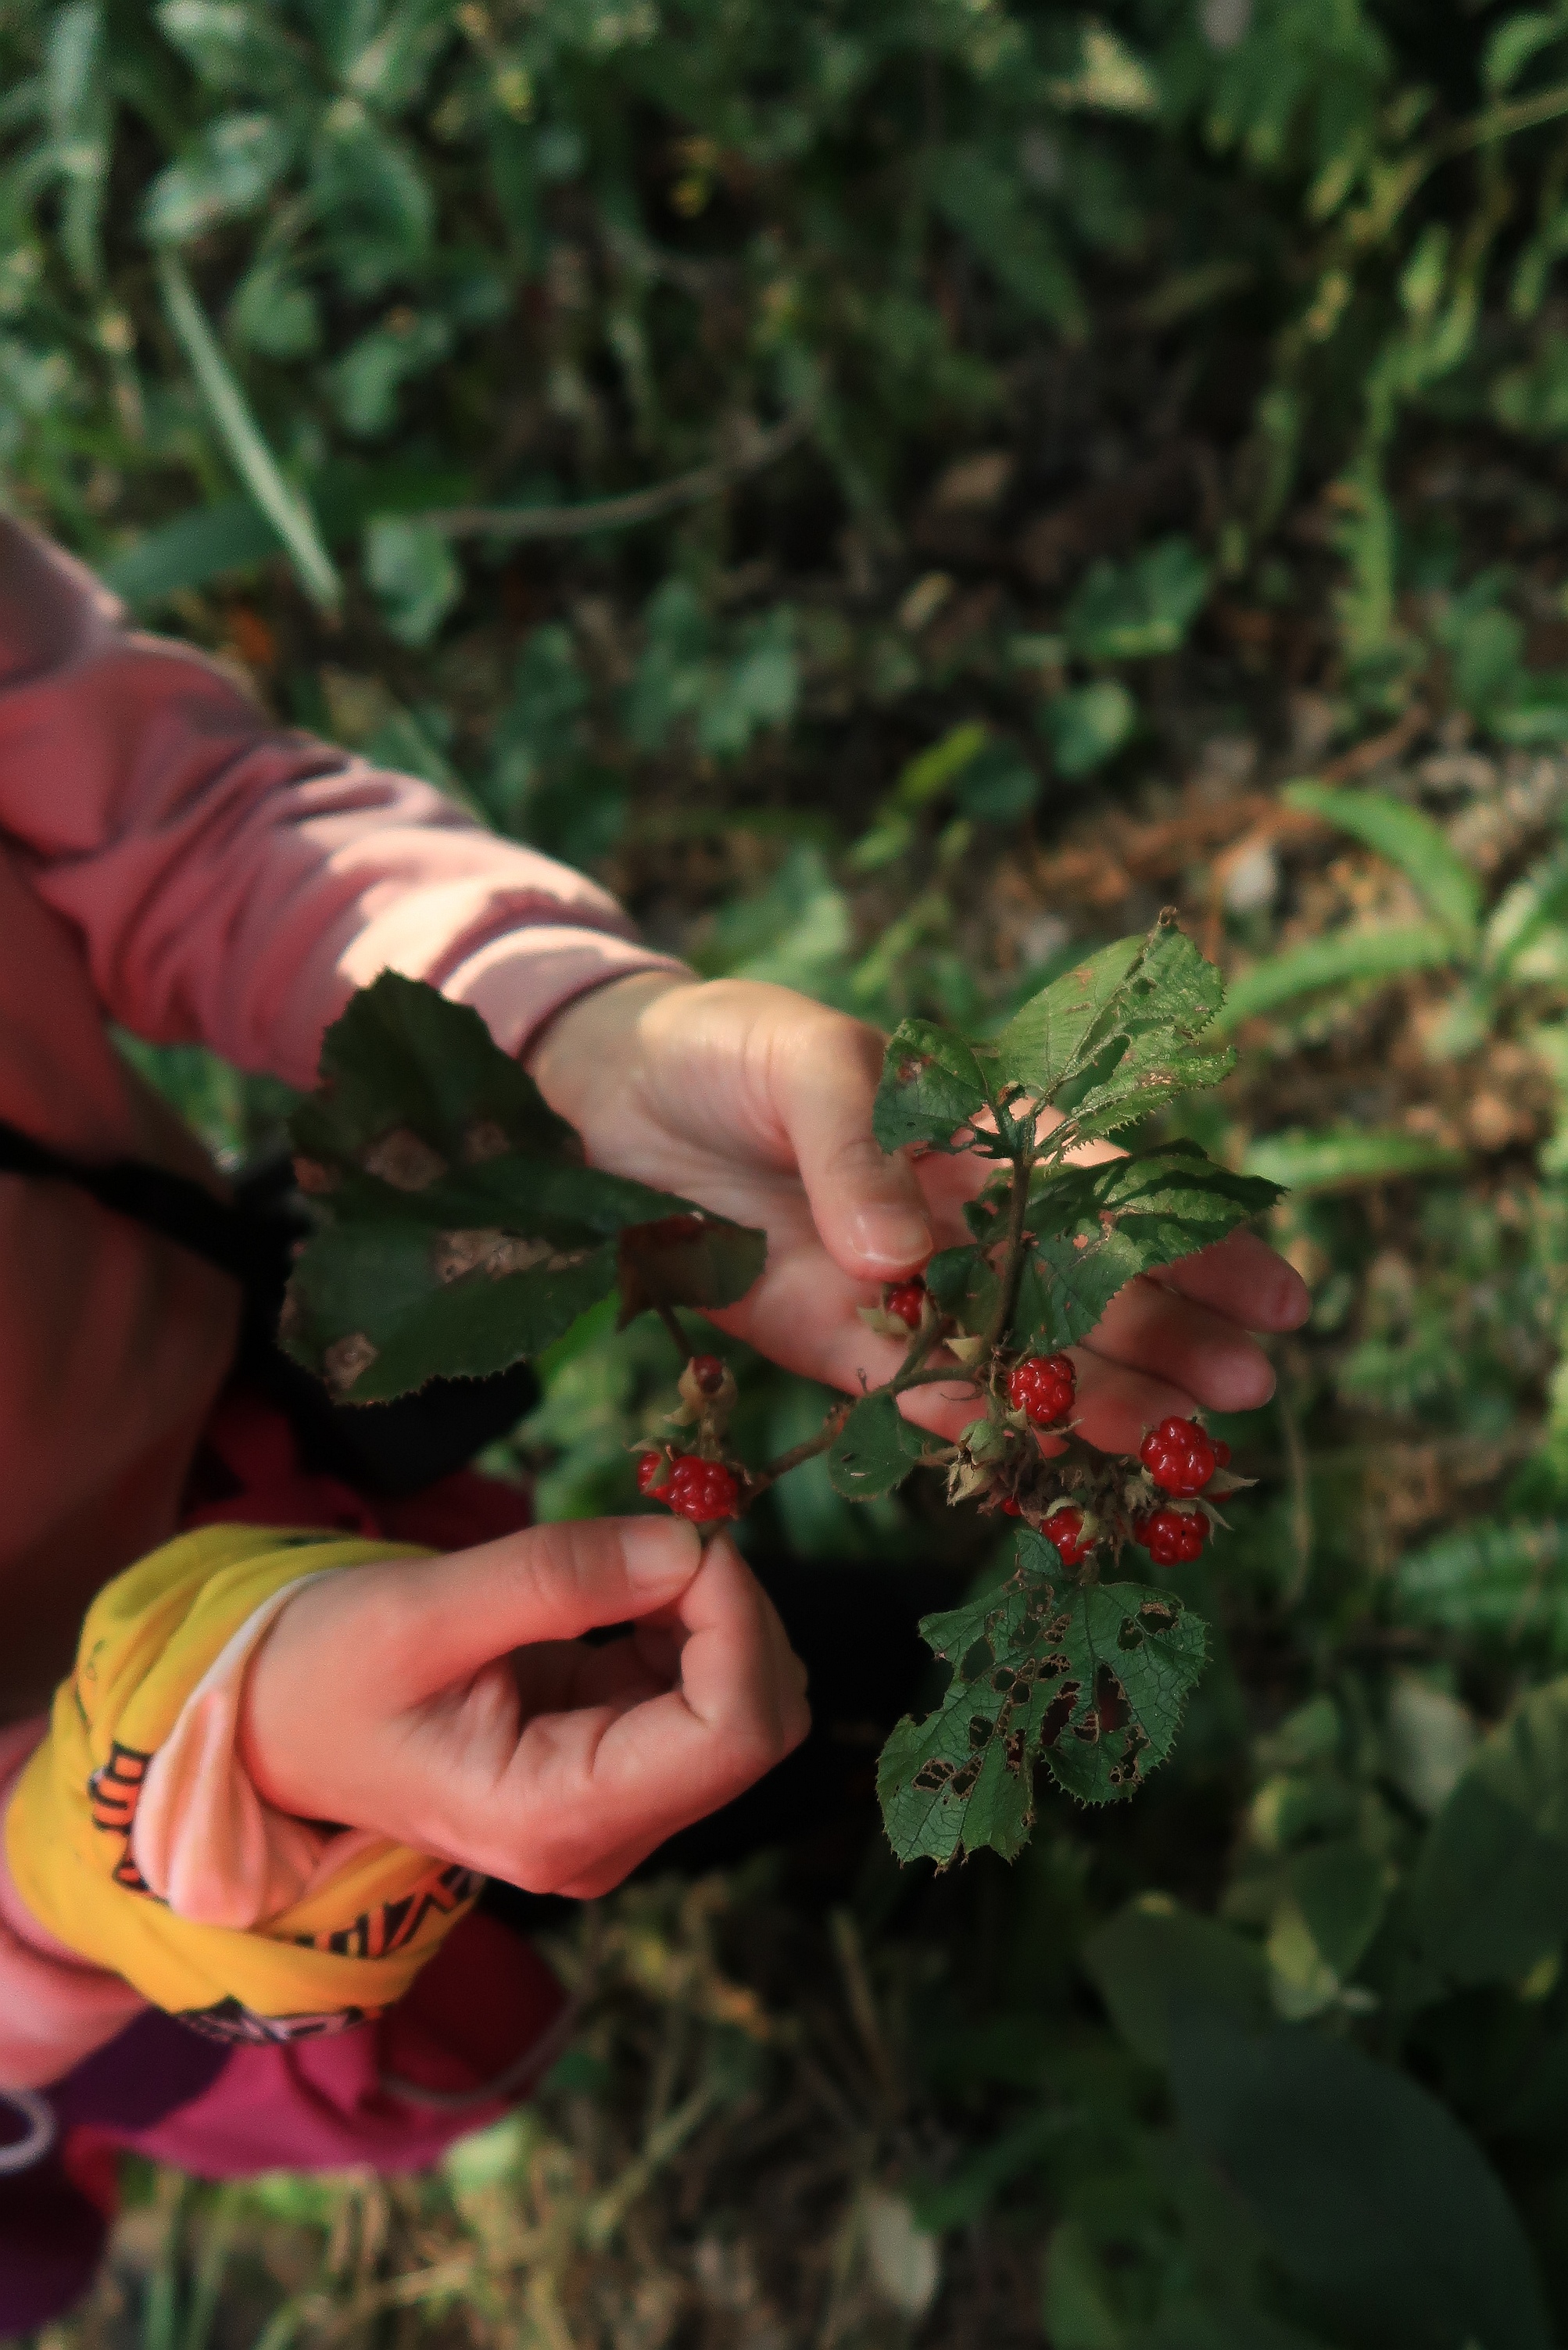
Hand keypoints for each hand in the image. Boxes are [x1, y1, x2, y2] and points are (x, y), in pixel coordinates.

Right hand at [238, 1518, 809, 1897]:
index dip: (737, 1623)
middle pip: (757, 1724)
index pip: (731, 1735)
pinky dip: (685, 1623)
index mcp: (556, 1821)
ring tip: (618, 1560)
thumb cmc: (326, 1671)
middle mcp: (605, 1838)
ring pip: (746, 1703)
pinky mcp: (620, 1767)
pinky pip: (704, 1689)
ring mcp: (619, 1809)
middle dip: (733, 1613)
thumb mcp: (419, 1609)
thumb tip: (686, 1545)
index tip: (685, 1538)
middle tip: (660, 1530)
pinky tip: (616, 1591)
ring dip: (711, 1613)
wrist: (280, 1722)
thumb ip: (555, 1576)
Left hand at [528, 973, 1309, 1451]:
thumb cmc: (721, 1049)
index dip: (1186, 1240)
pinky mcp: (828, 1342)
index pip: (1099, 1192)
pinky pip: (913, 1394)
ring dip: (1097, 1400)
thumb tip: (903, 1255)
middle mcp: (952, 1217)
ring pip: (1017, 1356)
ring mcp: (897, 1288)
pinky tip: (1042, 1465)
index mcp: (972, 1130)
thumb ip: (858, 1148)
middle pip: (1080, 1287)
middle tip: (1253, 1392)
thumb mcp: (801, 1063)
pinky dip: (970, 1429)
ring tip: (1180, 1448)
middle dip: (1168, 1336)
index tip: (1273, 1284)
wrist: (603, 1096)